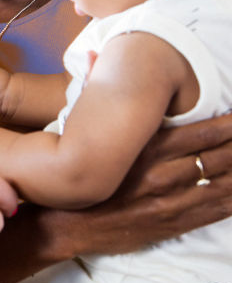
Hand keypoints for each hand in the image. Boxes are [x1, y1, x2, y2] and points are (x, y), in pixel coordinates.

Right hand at [35, 112, 231, 260]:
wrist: (67, 223)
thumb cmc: (83, 174)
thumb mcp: (96, 137)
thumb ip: (113, 107)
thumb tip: (96, 58)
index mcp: (145, 149)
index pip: (200, 133)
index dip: (229, 125)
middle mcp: (162, 174)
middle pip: (218, 158)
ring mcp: (169, 203)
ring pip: (221, 184)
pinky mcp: (171, 224)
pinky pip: (212, 212)